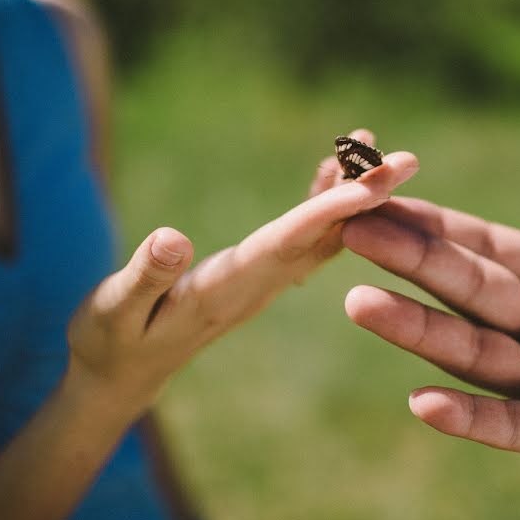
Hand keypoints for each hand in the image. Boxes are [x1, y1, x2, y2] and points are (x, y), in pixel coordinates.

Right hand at [68, 130, 417, 414]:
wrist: (124, 375)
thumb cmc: (111, 342)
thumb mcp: (115, 312)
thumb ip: (144, 277)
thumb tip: (172, 237)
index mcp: (229, 289)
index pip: (291, 244)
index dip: (335, 210)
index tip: (378, 182)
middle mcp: (260, 285)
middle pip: (325, 238)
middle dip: (366, 198)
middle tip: (408, 159)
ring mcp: (264, 282)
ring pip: (321, 235)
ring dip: (350, 193)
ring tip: (370, 144)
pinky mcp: (259, 276)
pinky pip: (303, 237)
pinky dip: (322, 204)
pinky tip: (332, 173)